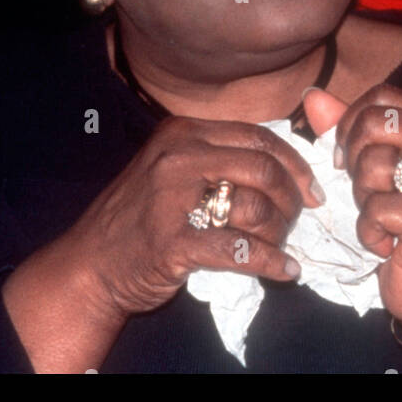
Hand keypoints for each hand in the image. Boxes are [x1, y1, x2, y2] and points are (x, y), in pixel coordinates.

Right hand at [48, 115, 323, 322]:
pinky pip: (239, 250)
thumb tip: (285, 165)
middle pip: (263, 168)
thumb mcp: (172, 167)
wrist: (89, 264)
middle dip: (291, 197)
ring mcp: (173, 198)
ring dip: (279, 232)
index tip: (311, 188)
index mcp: (184, 132)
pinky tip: (284, 270)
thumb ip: (218, 157)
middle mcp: (179, 156)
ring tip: (280, 245)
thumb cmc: (139, 216)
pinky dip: (271, 262)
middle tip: (298, 219)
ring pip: (255, 208)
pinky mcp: (174, 242)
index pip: (258, 137)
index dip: (294, 163)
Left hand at [304, 84, 401, 343]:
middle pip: (374, 123)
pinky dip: (370, 233)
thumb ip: (350, 131)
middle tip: (370, 191)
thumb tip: (312, 96)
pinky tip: (388, 244)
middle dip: (355, 160)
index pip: (384, 96)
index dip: (353, 122)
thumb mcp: (380, 171)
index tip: (349, 156)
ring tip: (386, 218)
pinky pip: (374, 209)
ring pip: (371, 165)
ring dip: (364, 200)